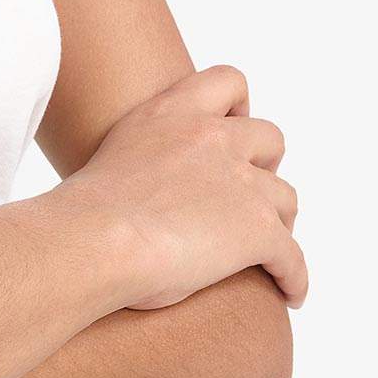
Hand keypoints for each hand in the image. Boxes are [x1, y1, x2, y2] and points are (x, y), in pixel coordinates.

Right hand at [60, 63, 308, 311]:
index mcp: (173, 113)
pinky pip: (292, 257)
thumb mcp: (115, 159)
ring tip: (265, 251)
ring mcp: (241, 182)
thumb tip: (149, 193)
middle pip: (270, 139)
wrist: (92, 239)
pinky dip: (293, 277)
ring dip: (277, 222)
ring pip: (285, 199)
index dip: (239, 107)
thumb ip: (148, 158)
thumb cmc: (83, 214)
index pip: (227, 81)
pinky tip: (290, 295)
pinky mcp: (258, 230)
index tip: (231, 130)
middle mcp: (213, 138)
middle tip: (244, 196)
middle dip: (264, 165)